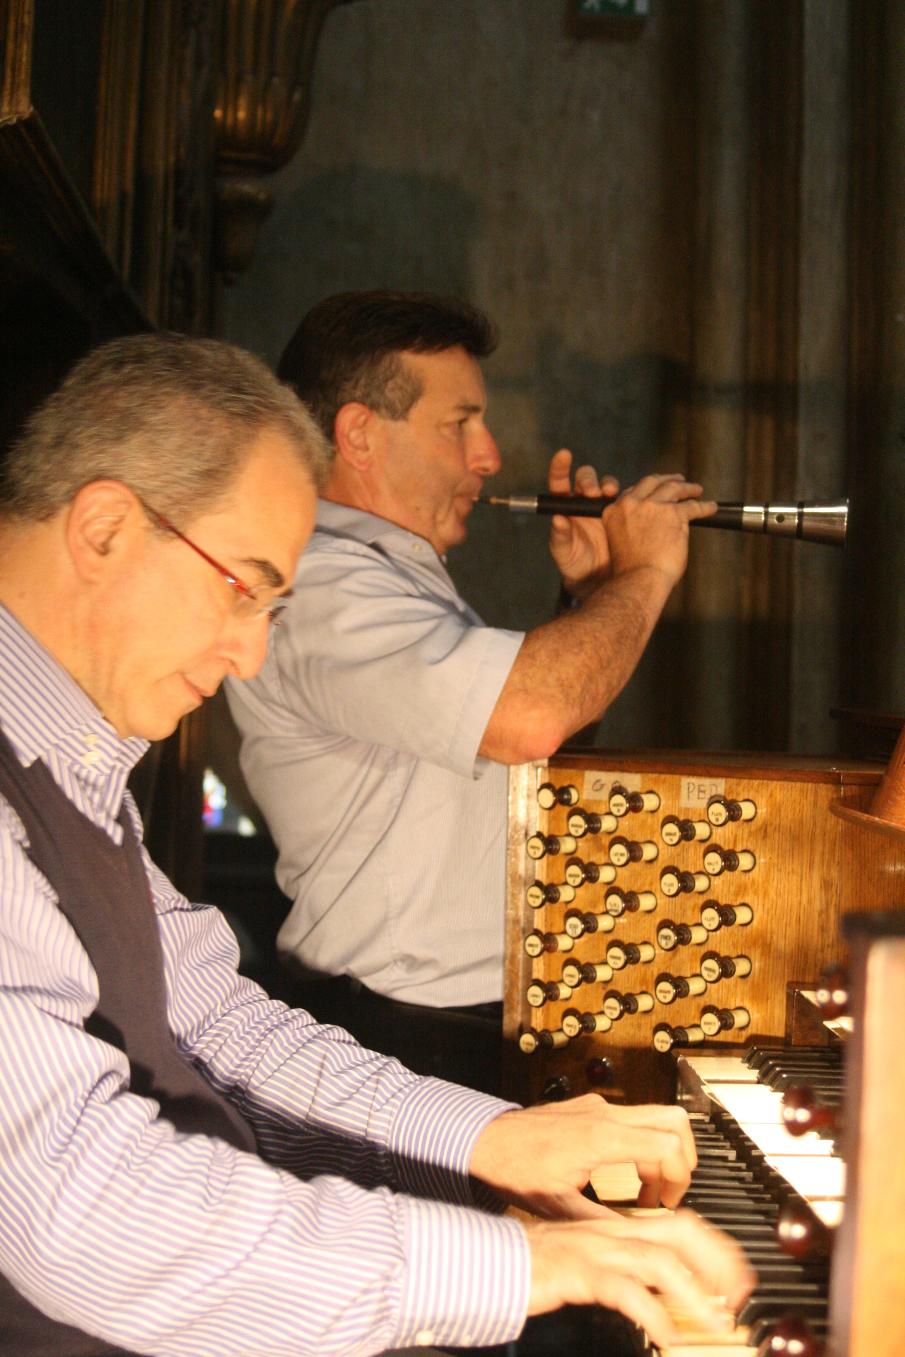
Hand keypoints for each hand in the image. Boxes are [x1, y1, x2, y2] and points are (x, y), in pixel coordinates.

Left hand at [469, 1093, 696, 1215]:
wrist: (481, 1140)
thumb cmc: (512, 1168)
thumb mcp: (558, 1206)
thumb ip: (600, 1220)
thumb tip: (632, 1241)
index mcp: (601, 1138)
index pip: (668, 1145)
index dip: (679, 1178)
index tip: (666, 1204)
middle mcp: (605, 1115)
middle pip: (674, 1121)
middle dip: (683, 1159)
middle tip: (668, 1192)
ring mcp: (598, 1107)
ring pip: (656, 1116)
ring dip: (662, 1153)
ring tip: (645, 1190)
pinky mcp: (590, 1108)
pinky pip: (633, 1120)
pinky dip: (641, 1145)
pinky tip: (622, 1175)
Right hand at [523, 1208, 755, 1348]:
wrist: (483, 1257)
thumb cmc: (529, 1265)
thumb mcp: (583, 1267)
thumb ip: (619, 1276)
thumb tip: (657, 1304)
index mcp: (613, 1229)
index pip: (677, 1225)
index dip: (714, 1247)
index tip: (737, 1276)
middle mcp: (609, 1233)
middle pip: (678, 1233)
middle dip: (717, 1262)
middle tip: (741, 1295)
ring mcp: (593, 1249)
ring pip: (659, 1262)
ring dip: (695, 1294)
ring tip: (716, 1322)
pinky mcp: (576, 1271)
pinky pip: (624, 1290)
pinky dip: (652, 1313)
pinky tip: (666, 1336)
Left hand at [546, 449, 618, 597]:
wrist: (599, 581)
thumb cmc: (575, 565)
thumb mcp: (564, 554)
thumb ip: (560, 537)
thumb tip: (557, 520)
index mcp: (566, 508)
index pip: (560, 482)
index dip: (560, 467)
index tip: (564, 455)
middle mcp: (584, 502)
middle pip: (587, 480)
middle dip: (590, 481)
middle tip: (592, 492)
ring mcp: (604, 506)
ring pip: (608, 486)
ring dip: (610, 486)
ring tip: (611, 495)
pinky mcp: (623, 513)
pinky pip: (627, 498)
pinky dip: (630, 496)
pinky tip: (632, 499)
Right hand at [602, 473, 715, 587]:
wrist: (639, 579)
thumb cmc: (631, 570)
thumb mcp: (620, 541)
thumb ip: (632, 526)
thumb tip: (652, 523)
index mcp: (615, 511)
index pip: (631, 492)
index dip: (646, 491)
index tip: (655, 494)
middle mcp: (632, 504)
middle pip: (652, 482)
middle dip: (666, 480)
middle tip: (677, 481)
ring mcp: (653, 506)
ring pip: (674, 488)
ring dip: (687, 487)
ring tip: (696, 490)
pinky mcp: (674, 513)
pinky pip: (693, 506)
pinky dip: (704, 507)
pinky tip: (711, 508)